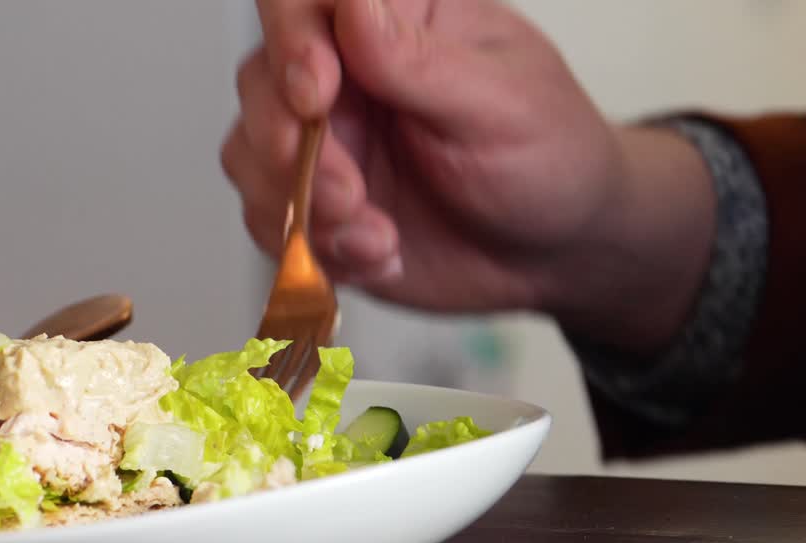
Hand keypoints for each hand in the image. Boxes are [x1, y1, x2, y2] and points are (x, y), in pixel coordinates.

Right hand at [223, 0, 716, 354]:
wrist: (556, 253)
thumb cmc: (549, 158)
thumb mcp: (501, 104)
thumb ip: (420, 62)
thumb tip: (352, 9)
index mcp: (393, 23)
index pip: (303, 1)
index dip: (291, 41)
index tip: (316, 94)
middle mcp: (345, 78)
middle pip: (260, 83)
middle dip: (288, 146)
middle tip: (348, 191)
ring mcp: (325, 146)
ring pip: (248, 157)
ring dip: (300, 206)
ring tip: (373, 234)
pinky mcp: (316, 209)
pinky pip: (270, 222)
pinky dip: (314, 249)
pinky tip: (379, 253)